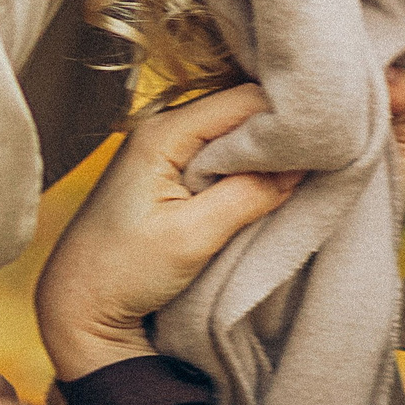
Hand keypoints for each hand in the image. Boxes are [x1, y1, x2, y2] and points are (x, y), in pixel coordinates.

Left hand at [36, 84, 300, 381]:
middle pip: (239, 107)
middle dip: (280, 128)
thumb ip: (248, 196)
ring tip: (304, 166)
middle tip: (325, 150)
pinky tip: (271, 179)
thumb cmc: (123, 272)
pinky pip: (221, 150)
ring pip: (233, 130)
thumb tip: (300, 167)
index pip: (242, 100)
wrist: (77, 305)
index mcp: (162, 133)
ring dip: (266, 148)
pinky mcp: (169, 170)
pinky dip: (248, 161)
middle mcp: (161, 127)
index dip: (286, 115)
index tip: (327, 137)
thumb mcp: (192, 238)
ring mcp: (164, 147)